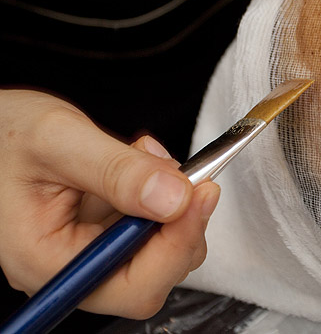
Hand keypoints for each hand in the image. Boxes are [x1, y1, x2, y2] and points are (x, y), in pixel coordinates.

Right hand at [0, 90, 219, 318]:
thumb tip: (175, 200)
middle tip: (187, 172)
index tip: (201, 195)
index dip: (176, 246)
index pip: (132, 287)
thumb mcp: (58, 140)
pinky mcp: (103, 230)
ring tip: (145, 156)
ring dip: (172, 200)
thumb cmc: (3, 133)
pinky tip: (138, 160)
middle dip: (181, 221)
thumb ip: (117, 172)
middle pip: (155, 273)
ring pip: (160, 246)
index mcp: (45, 262)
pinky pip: (150, 222)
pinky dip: (160, 189)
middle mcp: (69, 267)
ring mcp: (88, 250)